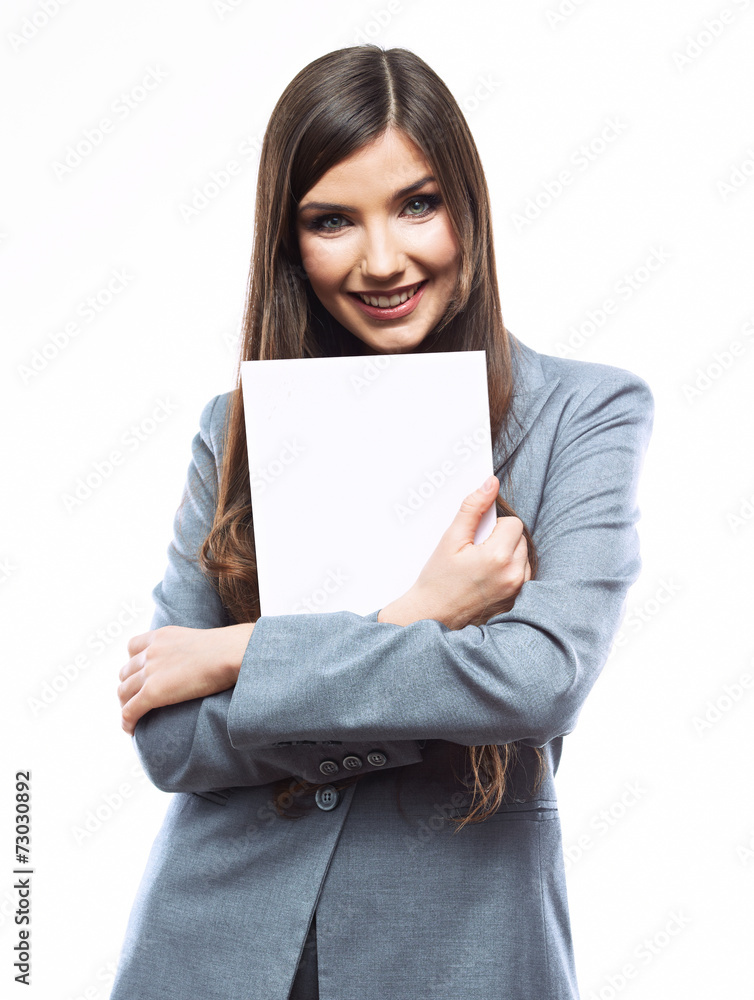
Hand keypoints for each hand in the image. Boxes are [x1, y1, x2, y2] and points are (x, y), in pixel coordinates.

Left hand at [117, 623, 254, 734]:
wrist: (230, 653)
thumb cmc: (228, 648)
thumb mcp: (201, 640)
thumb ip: (192, 649)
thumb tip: (206, 660)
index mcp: (161, 636)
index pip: (132, 647)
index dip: (133, 663)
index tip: (141, 675)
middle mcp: (151, 652)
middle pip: (125, 672)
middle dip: (128, 687)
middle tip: (138, 701)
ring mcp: (150, 672)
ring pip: (123, 692)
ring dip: (125, 705)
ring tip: (134, 717)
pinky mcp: (153, 692)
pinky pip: (130, 711)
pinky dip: (126, 722)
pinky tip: (131, 730)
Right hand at [378, 475, 530, 629]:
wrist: (433, 615)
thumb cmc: (438, 580)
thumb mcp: (451, 539)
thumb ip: (473, 507)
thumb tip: (490, 483)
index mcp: (498, 557)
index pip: (513, 523)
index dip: (494, 526)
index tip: (477, 538)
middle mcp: (513, 575)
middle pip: (520, 538)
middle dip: (501, 539)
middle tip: (475, 552)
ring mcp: (517, 590)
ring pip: (523, 556)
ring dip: (507, 554)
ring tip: (481, 566)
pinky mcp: (517, 600)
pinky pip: (523, 574)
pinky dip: (509, 571)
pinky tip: (488, 578)